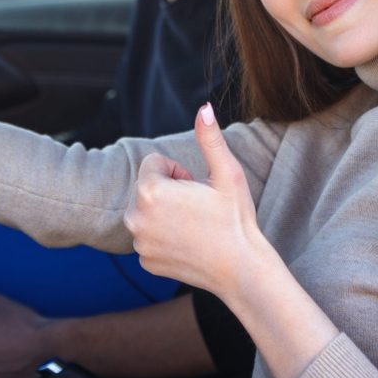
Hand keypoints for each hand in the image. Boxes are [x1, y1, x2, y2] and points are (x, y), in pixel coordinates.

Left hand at [124, 103, 263, 299]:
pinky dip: (164, 236)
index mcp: (150, 191)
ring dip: (165, 212)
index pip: (154, 163)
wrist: (241, 269)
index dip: (179, 171)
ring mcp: (139, 243)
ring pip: (147, 211)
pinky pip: (149, 236)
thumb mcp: (227, 173)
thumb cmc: (236, 218)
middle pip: (147, 186)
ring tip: (193, 224)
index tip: (196, 187)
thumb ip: (209, 138)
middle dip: (169, 190)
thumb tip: (204, 108)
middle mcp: (136, 218)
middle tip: (196, 207)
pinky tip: (188, 243)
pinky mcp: (144, 261)